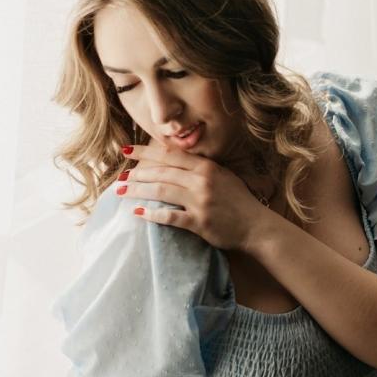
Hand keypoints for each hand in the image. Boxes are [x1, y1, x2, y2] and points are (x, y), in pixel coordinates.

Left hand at [117, 141, 266, 249]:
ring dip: (138, 190)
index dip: (145, 151)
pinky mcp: (200, 222)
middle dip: (137, 173)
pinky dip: (153, 214)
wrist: (256, 226)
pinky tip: (139, 213)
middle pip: (161, 172)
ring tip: (121, 192)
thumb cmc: (238, 201)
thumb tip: (175, 163)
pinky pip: (171, 216)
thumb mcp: (222, 176)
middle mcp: (202, 180)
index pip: (170, 154)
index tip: (127, 150)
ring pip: (161, 190)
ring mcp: (200, 201)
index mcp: (206, 167)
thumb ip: (200, 169)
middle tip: (120, 177)